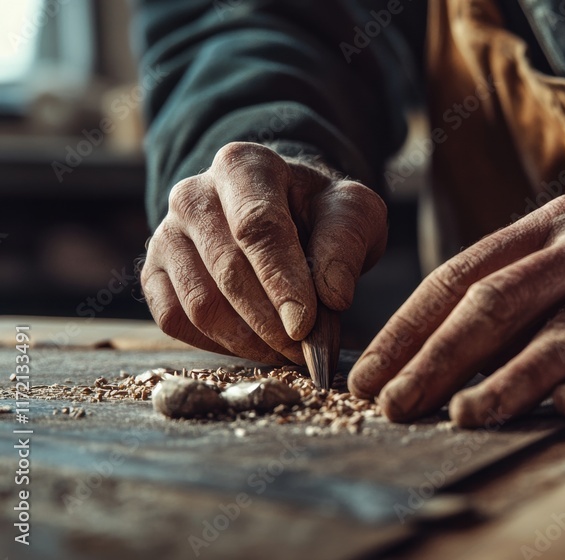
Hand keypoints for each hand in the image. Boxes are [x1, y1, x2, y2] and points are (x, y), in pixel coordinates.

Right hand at [141, 142, 386, 363]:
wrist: (285, 213)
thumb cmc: (319, 212)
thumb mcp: (353, 212)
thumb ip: (346, 243)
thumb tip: (333, 296)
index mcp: (243, 166)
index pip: (257, 226)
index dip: (281, 279)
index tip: (304, 323)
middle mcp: (193, 194)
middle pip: (227, 269)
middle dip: (269, 320)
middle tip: (304, 349)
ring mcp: (166, 233)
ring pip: (199, 302)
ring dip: (247, 339)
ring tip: (287, 351)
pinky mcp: (154, 271)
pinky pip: (176, 319)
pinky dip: (219, 344)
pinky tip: (256, 346)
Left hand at [349, 184, 564, 426]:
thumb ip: (528, 290)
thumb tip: (442, 350)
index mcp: (557, 222)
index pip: (465, 273)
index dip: (411, 326)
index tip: (372, 374)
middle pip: (502, 300)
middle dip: (439, 358)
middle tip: (396, 405)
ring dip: (510, 378)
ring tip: (465, 417)